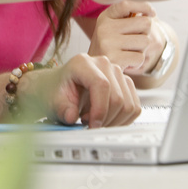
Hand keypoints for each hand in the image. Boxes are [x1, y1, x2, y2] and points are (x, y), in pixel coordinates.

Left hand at [21, 54, 140, 127]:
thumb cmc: (55, 91)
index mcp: (83, 63)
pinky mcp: (125, 84)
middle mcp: (103, 63)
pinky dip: (121, 119)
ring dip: (113, 121)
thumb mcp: (53, 101)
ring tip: (94, 120)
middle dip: (105, 119)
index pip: (102, 85)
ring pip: (128, 105)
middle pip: (117, 97)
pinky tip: (104, 118)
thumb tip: (72, 117)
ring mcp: (116, 73)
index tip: (92, 125)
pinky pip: (134, 107)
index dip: (100, 109)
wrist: (57, 87)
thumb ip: (62, 109)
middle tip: (89, 125)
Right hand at [88, 1, 164, 74]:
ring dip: (142, 49)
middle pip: (145, 23)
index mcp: (105, 17)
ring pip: (145, 41)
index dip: (143, 6)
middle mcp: (104, 27)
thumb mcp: (114, 27)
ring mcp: (107, 43)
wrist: (95, 69)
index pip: (126, 5)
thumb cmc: (111, 46)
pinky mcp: (113, 58)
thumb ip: (130, 17)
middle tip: (134, 41)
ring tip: (128, 52)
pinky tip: (126, 62)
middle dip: (145, 33)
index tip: (152, 13)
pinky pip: (140, 57)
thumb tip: (151, 13)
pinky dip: (137, 62)